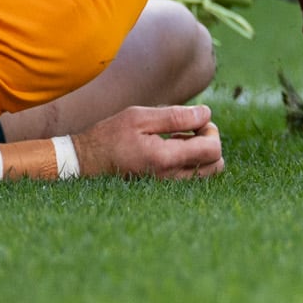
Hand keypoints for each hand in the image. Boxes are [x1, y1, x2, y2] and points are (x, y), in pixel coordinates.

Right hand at [75, 104, 224, 179]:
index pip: (213, 150)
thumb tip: (206, 114)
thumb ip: (176, 116)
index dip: (211, 130)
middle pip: (216, 165)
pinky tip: (170, 148)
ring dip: (200, 153)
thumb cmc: (110, 136)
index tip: (194, 120)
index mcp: (166, 159)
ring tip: (178, 138)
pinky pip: (191, 177)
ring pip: (206, 173)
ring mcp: (167, 186)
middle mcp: (171, 178)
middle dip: (210, 142)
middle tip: (190, 129)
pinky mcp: (163, 188)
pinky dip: (190, 161)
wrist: (85, 163)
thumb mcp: (140, 117)